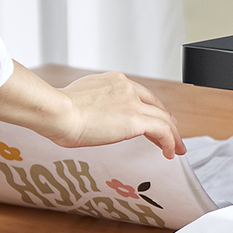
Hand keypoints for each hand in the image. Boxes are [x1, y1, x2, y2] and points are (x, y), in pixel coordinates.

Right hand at [0, 64, 185, 159]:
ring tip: (176, 149)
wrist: (57, 112)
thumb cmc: (56, 111)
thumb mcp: (78, 100)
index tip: (156, 118)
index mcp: (112, 80)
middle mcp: (126, 87)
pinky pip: (162, 131)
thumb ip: (91, 104)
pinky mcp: (135, 120)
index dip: (151, 107)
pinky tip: (169, 152)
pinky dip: (170, 141)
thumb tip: (88, 117)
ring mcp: (132, 102)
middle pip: (155, 105)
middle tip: (172, 134)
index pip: (140, 94)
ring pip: (163, 119)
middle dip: (165, 121)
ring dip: (172, 135)